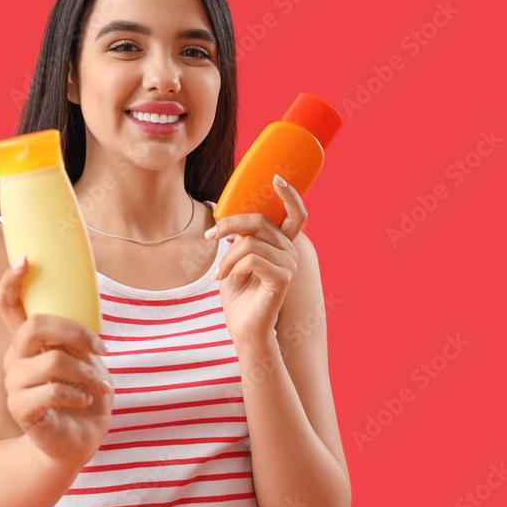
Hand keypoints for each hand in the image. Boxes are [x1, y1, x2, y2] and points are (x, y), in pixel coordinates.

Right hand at [0, 256, 114, 468]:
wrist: (77, 443)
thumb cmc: (83, 397)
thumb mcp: (87, 361)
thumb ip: (78, 338)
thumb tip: (89, 318)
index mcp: (30, 344)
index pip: (8, 305)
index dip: (11, 281)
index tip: (25, 259)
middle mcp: (15, 360)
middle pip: (34, 326)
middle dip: (75, 333)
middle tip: (102, 348)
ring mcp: (15, 385)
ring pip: (52, 362)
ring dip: (87, 372)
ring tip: (101, 386)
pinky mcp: (22, 410)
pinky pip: (51, 391)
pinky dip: (77, 394)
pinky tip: (86, 400)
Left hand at [206, 175, 306, 350]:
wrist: (244, 328)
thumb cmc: (239, 294)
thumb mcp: (236, 258)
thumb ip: (240, 236)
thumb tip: (229, 213)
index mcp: (282, 244)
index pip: (296, 214)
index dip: (290, 194)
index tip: (276, 178)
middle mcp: (290, 251)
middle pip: (260, 221)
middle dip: (230, 224)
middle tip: (211, 236)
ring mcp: (289, 264)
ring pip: (250, 241)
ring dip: (227, 257)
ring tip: (221, 274)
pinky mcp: (282, 278)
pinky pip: (251, 258)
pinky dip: (234, 267)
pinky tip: (234, 280)